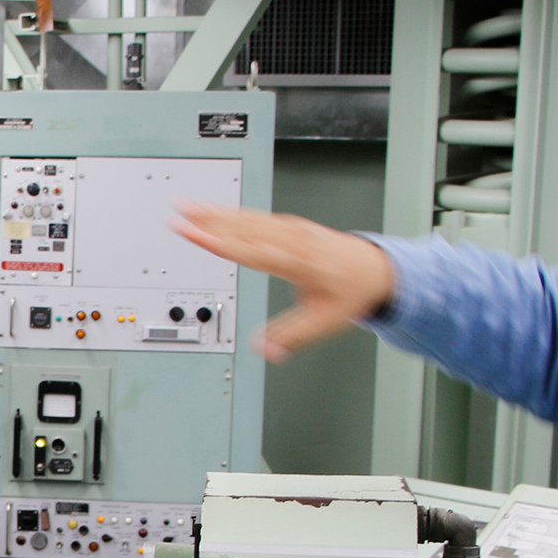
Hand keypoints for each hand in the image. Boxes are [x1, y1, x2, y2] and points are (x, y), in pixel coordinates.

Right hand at [168, 203, 396, 360]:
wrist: (377, 269)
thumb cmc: (353, 292)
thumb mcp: (326, 322)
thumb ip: (292, 336)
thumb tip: (265, 350)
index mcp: (299, 261)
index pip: (253, 251)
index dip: (222, 243)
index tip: (196, 234)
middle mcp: (294, 240)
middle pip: (245, 228)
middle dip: (210, 220)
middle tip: (180, 214)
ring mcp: (293, 229)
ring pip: (249, 217)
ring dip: (216, 211)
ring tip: (188, 206)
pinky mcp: (291, 226)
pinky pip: (257, 215)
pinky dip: (233, 212)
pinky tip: (218, 210)